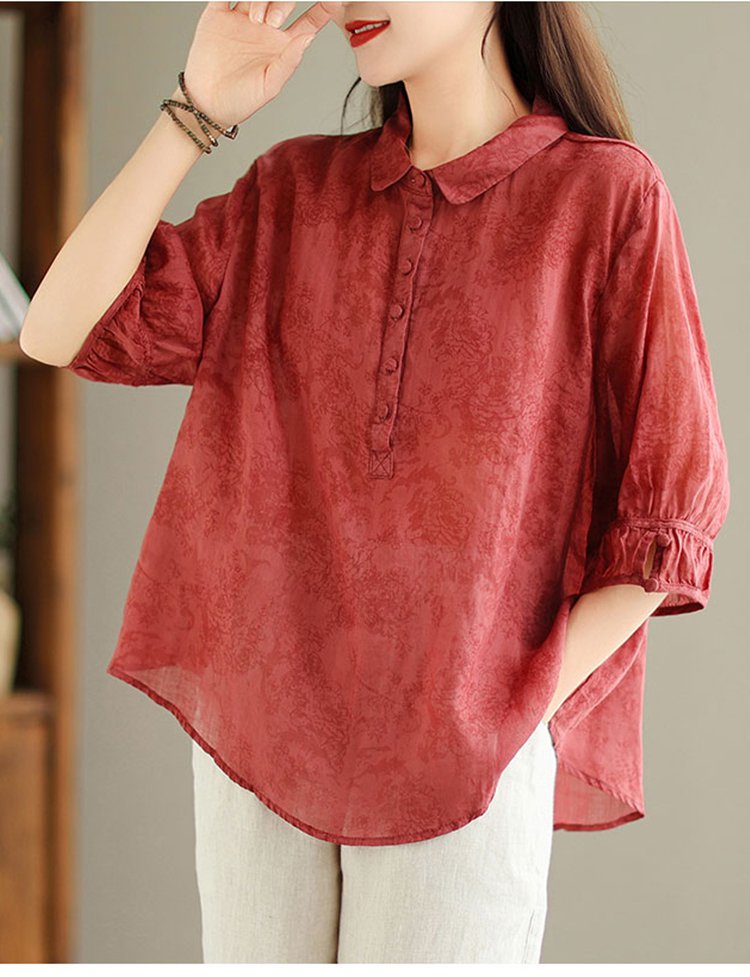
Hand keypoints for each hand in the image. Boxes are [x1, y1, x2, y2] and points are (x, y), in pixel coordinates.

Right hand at [181, 1, 331, 128]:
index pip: (309, 20)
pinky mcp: (218, 14)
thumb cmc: (240, 102)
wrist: (206, 104)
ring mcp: (241, 18)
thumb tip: (308, 38)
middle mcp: (265, 28)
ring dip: (260, 0)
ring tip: (253, 19)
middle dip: (282, 3)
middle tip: (271, 23)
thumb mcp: (270, 86)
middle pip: (284, 0)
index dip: (323, 8)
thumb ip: (289, 61)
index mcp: (283, 45)